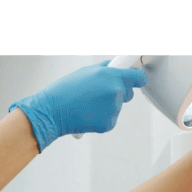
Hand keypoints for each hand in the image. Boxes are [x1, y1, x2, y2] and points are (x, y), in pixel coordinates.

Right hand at [9, 60, 146, 152]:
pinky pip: (111, 119)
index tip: (137, 81)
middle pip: (129, 93)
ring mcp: (114, 109)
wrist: (53, 111)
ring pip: (117, 107)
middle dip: (119, 93)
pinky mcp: (109, 123)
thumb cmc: (65, 90)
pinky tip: (88, 114)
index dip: (138, 79)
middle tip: (100, 94)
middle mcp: (116, 91)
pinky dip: (102, 118)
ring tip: (88, 104)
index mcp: (112, 76)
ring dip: (107, 106)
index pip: (138, 77)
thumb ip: (105, 69)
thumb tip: (115, 67)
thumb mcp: (86, 72)